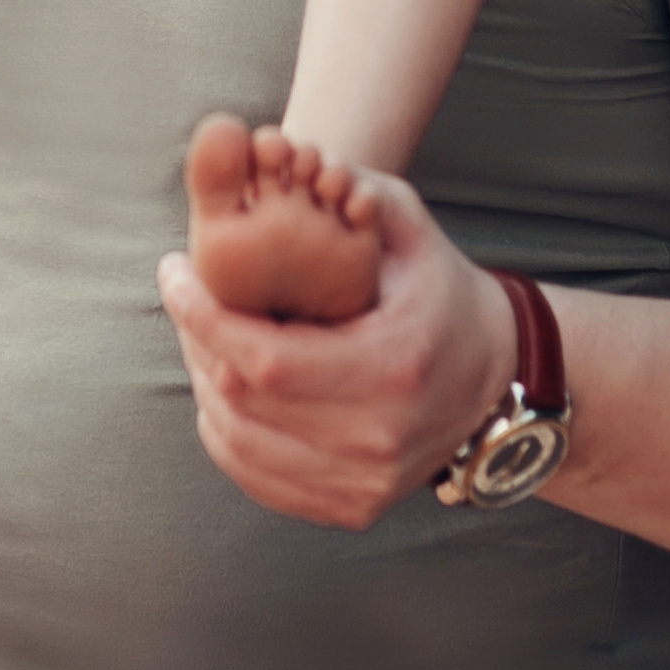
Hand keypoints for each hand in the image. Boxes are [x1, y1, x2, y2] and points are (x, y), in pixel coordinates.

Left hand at [157, 170, 519, 527]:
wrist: (496, 380)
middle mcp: (378, 439)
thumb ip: (353, 190)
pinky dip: (224, 426)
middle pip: (243, 401)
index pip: (267, 360)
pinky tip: (222, 380)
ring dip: (202, 381)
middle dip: (196, 339)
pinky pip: (255, 474)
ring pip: (238, 442)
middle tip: (183, 291)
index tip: (174, 270)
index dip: (205, 317)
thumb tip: (279, 162)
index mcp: (394, 368)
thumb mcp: (410, 225)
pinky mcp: (350, 508)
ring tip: (199, 331)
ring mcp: (364, 484)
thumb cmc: (439, 291)